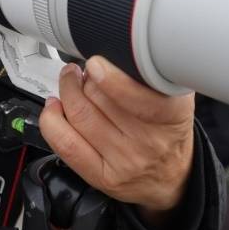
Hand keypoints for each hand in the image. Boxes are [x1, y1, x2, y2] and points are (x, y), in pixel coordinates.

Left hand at [41, 58, 194, 229]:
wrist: (172, 175)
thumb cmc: (168, 129)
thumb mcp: (176, 96)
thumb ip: (151, 74)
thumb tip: (111, 52)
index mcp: (172, 116)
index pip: (140, 98)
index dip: (110, 79)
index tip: (95, 63)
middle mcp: (148, 141)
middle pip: (101, 99)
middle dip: (85, 77)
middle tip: (85, 69)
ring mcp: (124, 161)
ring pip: (80, 116)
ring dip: (68, 91)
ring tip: (70, 80)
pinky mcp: (101, 177)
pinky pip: (66, 144)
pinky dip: (52, 120)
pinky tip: (55, 106)